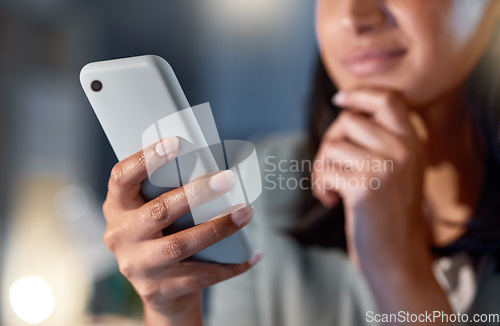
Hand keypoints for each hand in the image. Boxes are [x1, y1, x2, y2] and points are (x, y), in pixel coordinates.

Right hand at [102, 136, 261, 325]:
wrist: (160, 292)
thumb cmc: (162, 237)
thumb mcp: (153, 213)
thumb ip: (169, 192)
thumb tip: (213, 168)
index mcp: (118, 208)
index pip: (121, 178)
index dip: (145, 159)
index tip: (174, 143)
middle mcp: (121, 236)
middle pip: (158, 211)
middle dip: (196, 193)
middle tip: (227, 179)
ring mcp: (138, 266)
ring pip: (181, 244)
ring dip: (218, 227)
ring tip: (246, 212)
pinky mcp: (159, 290)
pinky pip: (201, 275)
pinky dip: (231, 265)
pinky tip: (252, 255)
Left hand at [312, 89, 428, 270]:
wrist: (397, 258)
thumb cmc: (387, 214)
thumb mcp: (395, 170)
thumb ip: (378, 141)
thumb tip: (344, 109)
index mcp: (413, 143)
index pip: (389, 100)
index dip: (360, 94)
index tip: (339, 100)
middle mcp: (404, 150)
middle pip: (349, 120)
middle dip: (330, 141)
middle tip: (329, 166)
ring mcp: (386, 167)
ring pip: (333, 145)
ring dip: (321, 167)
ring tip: (329, 187)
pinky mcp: (365, 187)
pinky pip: (325, 170)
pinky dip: (319, 185)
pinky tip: (329, 200)